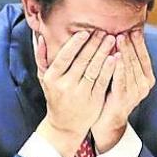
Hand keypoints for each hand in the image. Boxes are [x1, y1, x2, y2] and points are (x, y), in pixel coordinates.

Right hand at [35, 30, 115, 156]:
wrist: (65, 125)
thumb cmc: (56, 95)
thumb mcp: (44, 79)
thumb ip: (41, 58)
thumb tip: (40, 37)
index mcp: (51, 78)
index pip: (64, 57)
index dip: (75, 43)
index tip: (85, 32)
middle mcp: (65, 85)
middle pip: (82, 60)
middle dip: (94, 44)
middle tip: (104, 31)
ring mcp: (80, 93)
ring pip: (94, 69)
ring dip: (104, 52)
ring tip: (112, 39)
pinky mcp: (94, 99)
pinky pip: (103, 80)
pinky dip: (110, 68)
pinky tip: (116, 57)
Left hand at [91, 30, 155, 152]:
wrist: (106, 121)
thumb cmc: (112, 94)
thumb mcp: (123, 76)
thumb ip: (126, 60)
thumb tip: (123, 35)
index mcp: (147, 78)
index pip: (144, 55)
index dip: (139, 41)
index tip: (133, 28)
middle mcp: (144, 85)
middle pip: (137, 59)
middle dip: (130, 43)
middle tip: (124, 28)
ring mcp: (135, 92)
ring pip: (130, 67)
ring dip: (125, 50)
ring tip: (118, 37)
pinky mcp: (124, 98)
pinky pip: (121, 79)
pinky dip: (119, 67)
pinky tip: (115, 56)